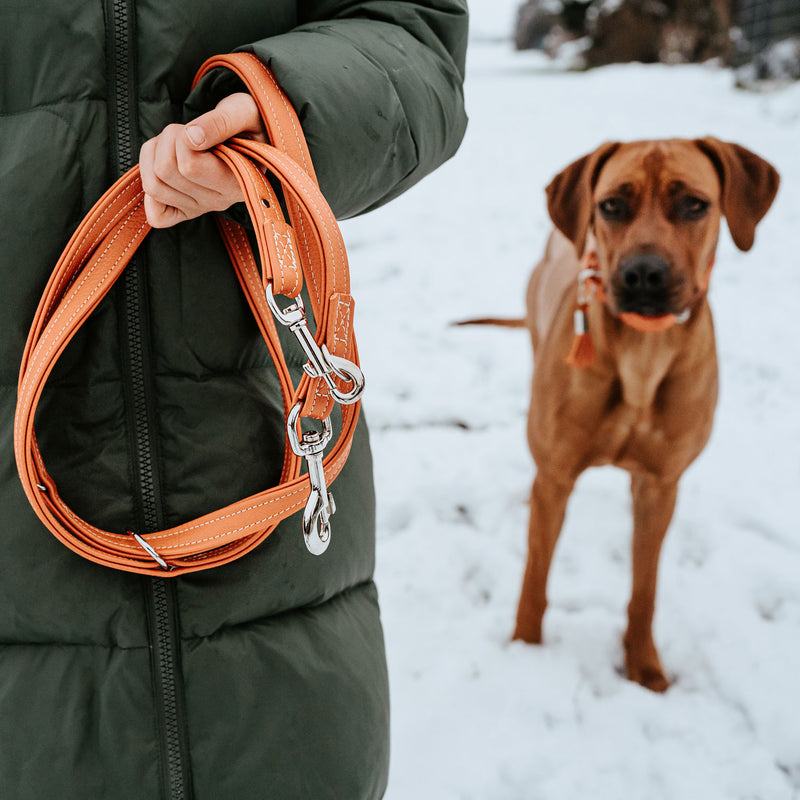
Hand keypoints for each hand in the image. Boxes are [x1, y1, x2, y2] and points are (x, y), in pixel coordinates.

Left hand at [139, 92, 265, 227]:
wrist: (253, 136)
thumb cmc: (248, 123)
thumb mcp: (242, 111)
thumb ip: (220, 122)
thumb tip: (191, 137)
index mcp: (237, 182)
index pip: (189, 166)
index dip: (182, 138)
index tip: (199, 128)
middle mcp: (219, 201)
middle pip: (165, 172)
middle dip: (167, 140)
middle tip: (186, 132)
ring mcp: (202, 208)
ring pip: (153, 186)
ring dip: (154, 155)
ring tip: (176, 145)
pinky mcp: (187, 211)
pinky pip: (156, 216)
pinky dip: (151, 189)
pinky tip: (163, 169)